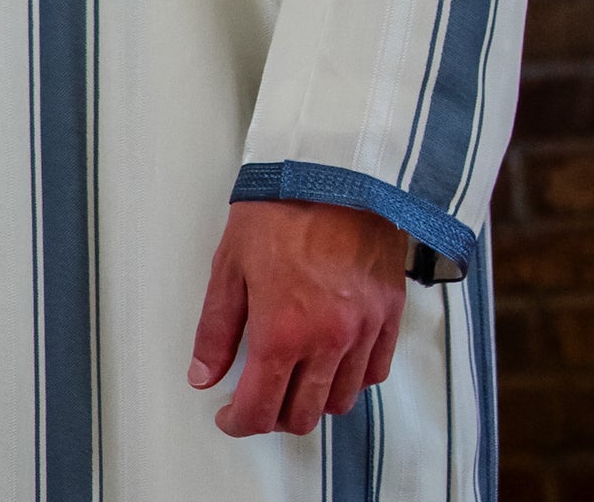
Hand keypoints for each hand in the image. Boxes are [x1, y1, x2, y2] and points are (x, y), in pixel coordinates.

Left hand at [188, 199, 407, 437]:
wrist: (333, 169)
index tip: (228, 415)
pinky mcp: (390, 315)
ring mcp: (364, 332)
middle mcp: (327, 342)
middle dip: (272, 415)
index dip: (239, 422)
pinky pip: (373, 373)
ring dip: (311, 399)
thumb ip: (216, 327)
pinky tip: (331, 358)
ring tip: (293, 375)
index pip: (260, 409)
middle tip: (256, 394)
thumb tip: (203, 376)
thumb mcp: (230, 263)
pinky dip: (351, 378)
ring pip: (340, 401)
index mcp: (281, 332)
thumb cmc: (276, 209)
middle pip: (302, 416)